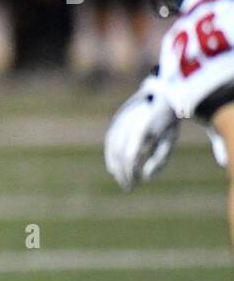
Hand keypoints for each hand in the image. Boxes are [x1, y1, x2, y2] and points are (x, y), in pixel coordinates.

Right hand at [104, 74, 177, 190]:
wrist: (161, 93)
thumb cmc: (168, 121)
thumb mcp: (170, 139)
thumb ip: (160, 159)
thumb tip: (146, 177)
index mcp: (143, 129)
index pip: (130, 156)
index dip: (130, 172)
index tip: (134, 184)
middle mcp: (127, 125)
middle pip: (119, 154)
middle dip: (122, 173)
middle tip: (128, 187)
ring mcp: (119, 122)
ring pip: (111, 149)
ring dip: (115, 167)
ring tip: (121, 179)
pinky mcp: (115, 122)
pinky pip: (110, 143)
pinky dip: (111, 157)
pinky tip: (114, 168)